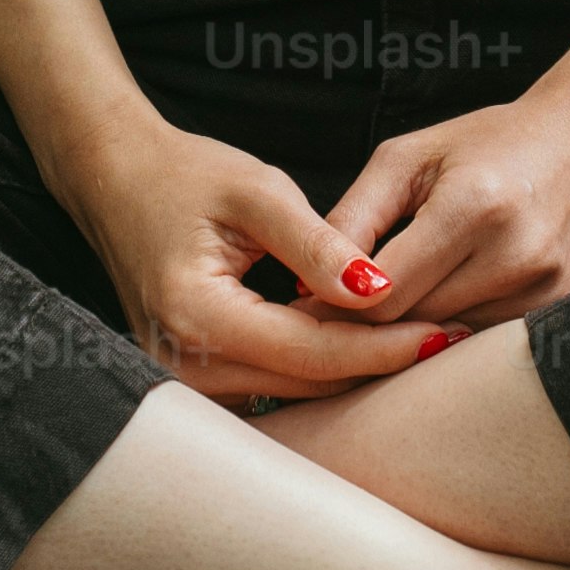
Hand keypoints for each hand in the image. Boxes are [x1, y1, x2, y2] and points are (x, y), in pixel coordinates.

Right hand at [41, 111, 445, 404]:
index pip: (313, 351)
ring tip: (424, 343)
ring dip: (356, 371)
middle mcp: (184, 366)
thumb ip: (317, 244)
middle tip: (454, 342)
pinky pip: (274, 387)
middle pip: (308, 385)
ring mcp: (184, 383)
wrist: (115, 180)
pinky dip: (322, 369)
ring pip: (295, 394)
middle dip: (381, 364)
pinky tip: (371, 345)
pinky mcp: (195, 381)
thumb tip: (378, 288)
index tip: (447, 333)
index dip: (385, 345)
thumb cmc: (185, 175)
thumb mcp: (257, 192)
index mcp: (197, 316)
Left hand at [333, 88, 569, 330]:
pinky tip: (442, 312)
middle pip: (412, 328)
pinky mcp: (566, 313)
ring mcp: (548, 292)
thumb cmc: (492, 142)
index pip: (381, 295)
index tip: (310, 303)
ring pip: (448, 344)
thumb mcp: (409, 157)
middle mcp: (516, 257)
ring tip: (391, 311)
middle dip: (367, 326)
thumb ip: (353, 217)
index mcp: (472, 207)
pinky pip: (486, 345)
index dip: (335, 305)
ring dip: (413, 336)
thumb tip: (303, 287)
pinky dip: (456, 337)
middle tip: (334, 317)